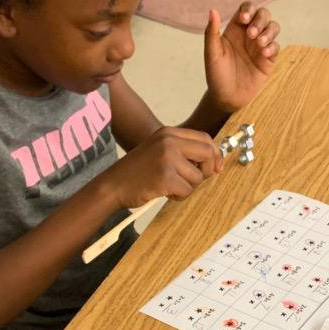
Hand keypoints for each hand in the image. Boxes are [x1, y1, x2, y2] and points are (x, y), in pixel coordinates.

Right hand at [102, 127, 222, 207]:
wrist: (112, 185)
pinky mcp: (165, 177)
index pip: (205, 138)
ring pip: (198, 177)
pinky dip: (179, 196)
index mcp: (168, 132)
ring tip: (169, 186)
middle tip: (193, 180)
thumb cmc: (138, 172)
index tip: (216, 168)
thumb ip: (184, 152)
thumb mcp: (160, 151)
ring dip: (188, 187)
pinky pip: (187, 190)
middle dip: (207, 170)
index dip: (215, 154)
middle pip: (208, 153)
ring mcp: (166, 158)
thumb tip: (216, 163)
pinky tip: (164, 192)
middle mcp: (168, 141)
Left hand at [204, 2, 280, 111]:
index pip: (246, 9)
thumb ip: (211, 33)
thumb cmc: (216, 76)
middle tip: (251, 34)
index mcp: (235, 29)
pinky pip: (276, 45)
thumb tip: (212, 10)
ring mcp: (260, 46)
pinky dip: (272, 46)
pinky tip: (263, 54)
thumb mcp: (212, 54)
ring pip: (273, 27)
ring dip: (269, 31)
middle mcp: (249, 35)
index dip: (248, 9)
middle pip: (262, 14)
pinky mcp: (269, 59)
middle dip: (260, 20)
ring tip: (260, 43)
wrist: (227, 98)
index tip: (243, 19)